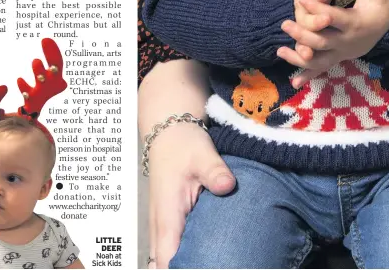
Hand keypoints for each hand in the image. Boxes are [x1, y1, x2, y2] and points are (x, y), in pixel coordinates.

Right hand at [147, 120, 235, 267]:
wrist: (170, 132)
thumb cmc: (183, 144)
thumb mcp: (202, 154)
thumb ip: (215, 172)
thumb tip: (228, 185)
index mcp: (167, 215)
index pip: (166, 258)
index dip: (181, 269)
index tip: (203, 267)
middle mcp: (161, 225)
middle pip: (165, 264)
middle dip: (186, 267)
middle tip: (214, 263)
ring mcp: (163, 225)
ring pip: (167, 256)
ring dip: (185, 261)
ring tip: (213, 259)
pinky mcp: (170, 221)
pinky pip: (172, 246)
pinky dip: (185, 252)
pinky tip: (206, 251)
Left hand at [278, 0, 388, 85]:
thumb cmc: (381, 4)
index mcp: (355, 23)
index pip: (333, 17)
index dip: (318, 8)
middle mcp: (347, 41)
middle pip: (321, 41)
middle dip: (302, 33)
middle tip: (284, 24)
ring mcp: (342, 52)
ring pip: (318, 60)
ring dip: (299, 57)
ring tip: (280, 50)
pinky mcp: (338, 57)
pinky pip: (322, 69)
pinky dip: (308, 75)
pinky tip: (294, 82)